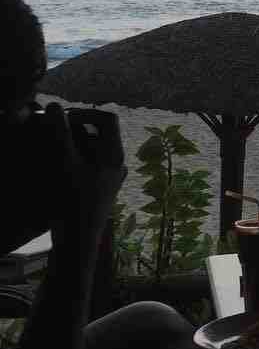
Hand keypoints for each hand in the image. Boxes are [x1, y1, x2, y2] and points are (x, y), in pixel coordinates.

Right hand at [42, 104, 124, 254]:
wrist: (77, 243)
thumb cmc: (71, 201)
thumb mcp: (62, 163)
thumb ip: (59, 133)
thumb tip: (53, 105)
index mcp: (114, 154)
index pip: (107, 118)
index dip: (84, 112)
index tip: (61, 117)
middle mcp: (117, 164)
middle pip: (100, 133)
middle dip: (76, 128)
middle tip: (52, 129)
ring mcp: (110, 178)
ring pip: (94, 150)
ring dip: (73, 143)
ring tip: (50, 146)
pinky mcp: (99, 191)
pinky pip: (89, 166)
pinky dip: (74, 159)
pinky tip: (55, 166)